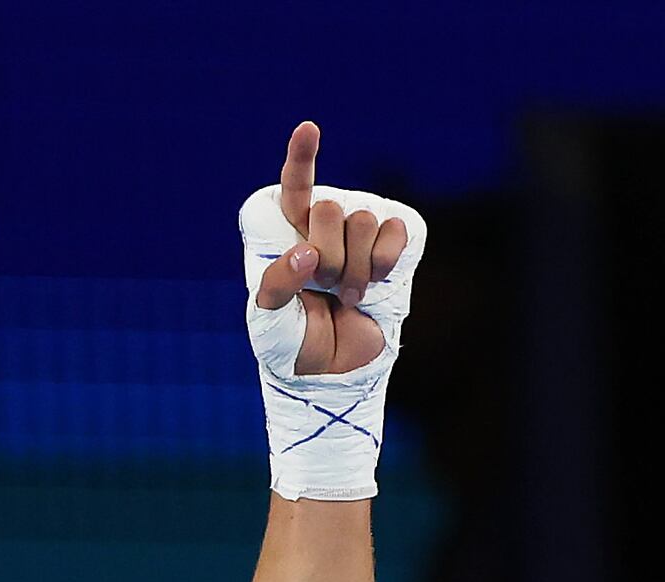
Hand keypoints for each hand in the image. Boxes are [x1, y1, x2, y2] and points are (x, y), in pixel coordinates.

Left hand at [249, 123, 416, 377]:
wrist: (334, 370)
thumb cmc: (291, 341)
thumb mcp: (268, 319)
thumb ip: (277, 285)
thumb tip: (308, 253)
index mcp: (287, 233)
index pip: (293, 186)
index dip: (302, 157)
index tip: (308, 128)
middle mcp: (324, 221)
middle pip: (328, 209)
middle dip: (326, 257)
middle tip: (321, 287)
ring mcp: (362, 226)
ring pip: (362, 222)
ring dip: (354, 269)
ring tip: (343, 293)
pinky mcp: (396, 237)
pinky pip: (394, 232)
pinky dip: (384, 265)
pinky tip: (373, 283)